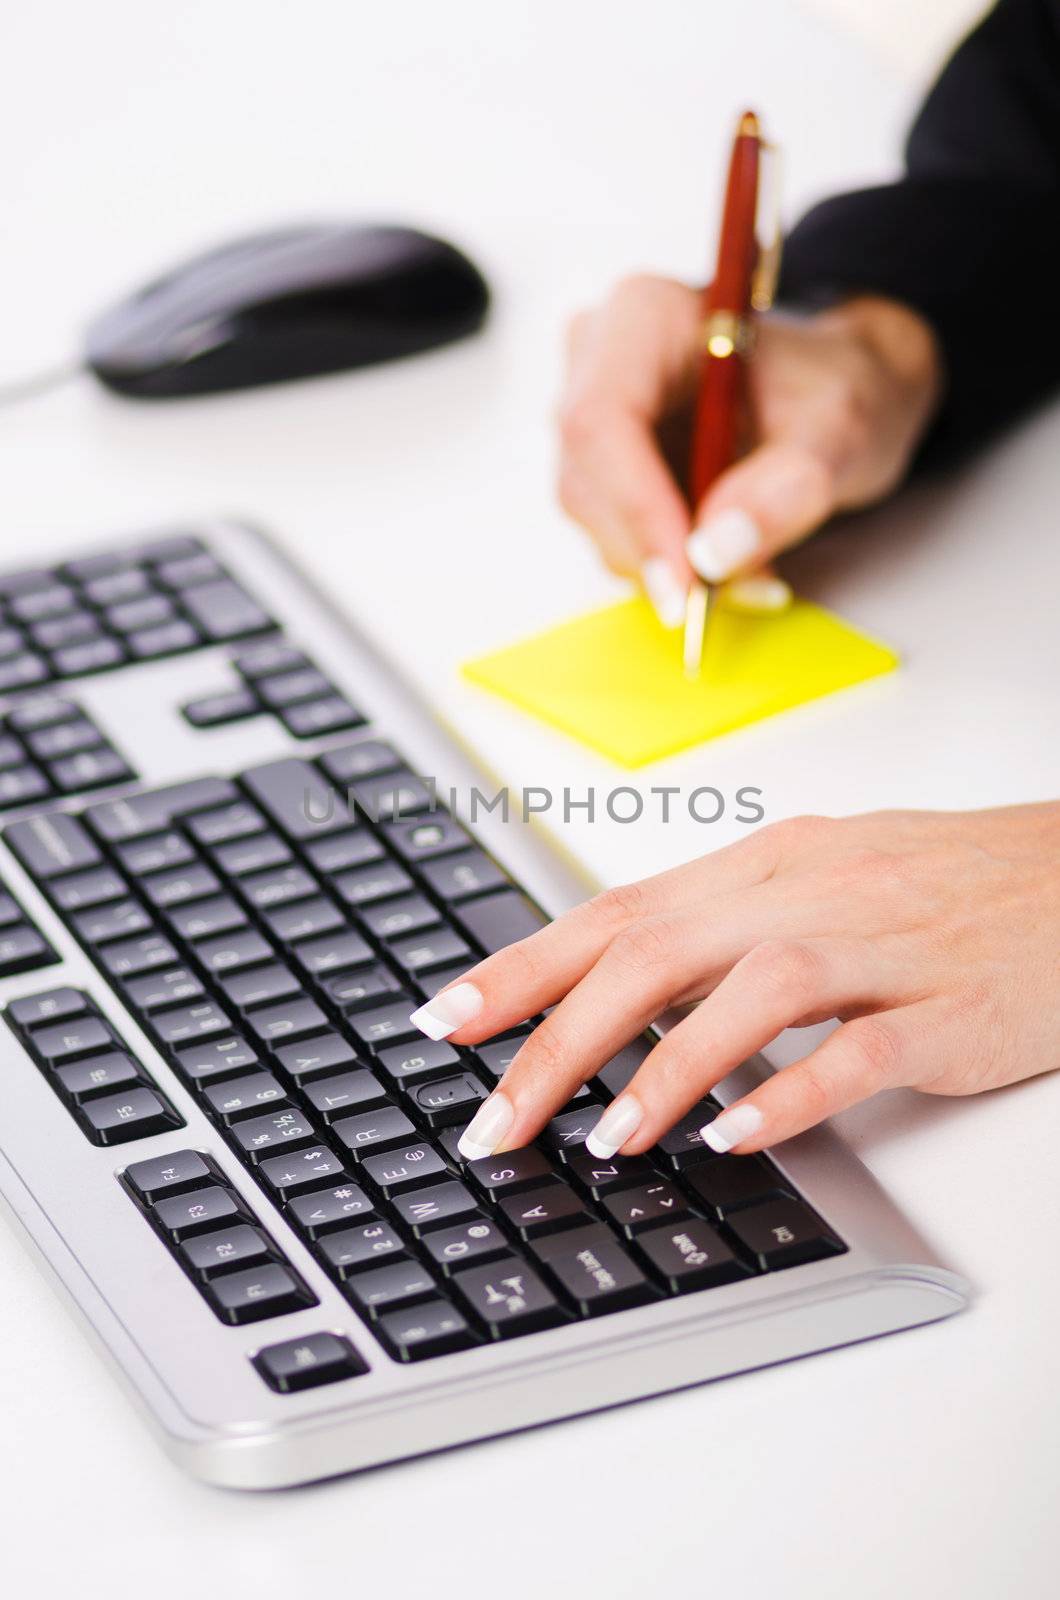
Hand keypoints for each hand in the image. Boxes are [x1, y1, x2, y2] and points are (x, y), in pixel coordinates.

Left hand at [409, 805, 1059, 1160]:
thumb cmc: (948, 883)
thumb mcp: (819, 882)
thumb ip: (721, 930)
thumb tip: (613, 987)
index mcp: (767, 863)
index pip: (616, 910)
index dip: (522, 966)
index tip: (446, 1021)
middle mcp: (810, 889)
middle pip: (656, 950)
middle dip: (555, 1036)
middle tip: (490, 1117)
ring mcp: (884, 943)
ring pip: (748, 990)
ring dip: (662, 1067)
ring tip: (598, 1139)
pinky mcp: (951, 1002)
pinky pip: (860, 1048)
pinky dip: (791, 1092)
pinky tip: (735, 1137)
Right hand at [557, 277, 941, 623]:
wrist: (833, 389)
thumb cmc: (837, 383)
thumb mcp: (842, 428)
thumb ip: (787, 488)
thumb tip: (715, 554)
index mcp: (646, 316)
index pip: (602, 420)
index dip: (635, 508)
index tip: (687, 580)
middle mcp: (598, 358)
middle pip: (588, 479)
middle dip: (658, 550)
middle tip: (737, 588)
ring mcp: (590, 412)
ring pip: (595, 516)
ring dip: (667, 564)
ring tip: (752, 572)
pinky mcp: (600, 465)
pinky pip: (611, 530)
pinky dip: (668, 562)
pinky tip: (726, 560)